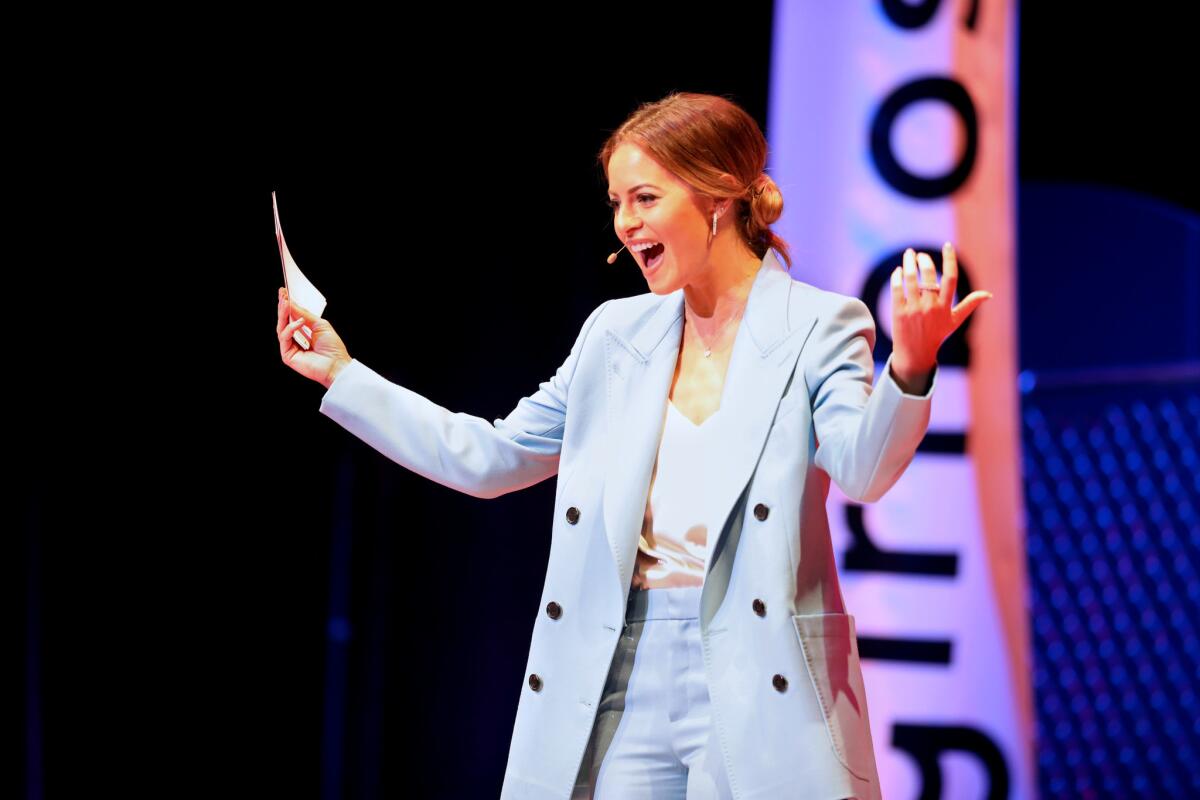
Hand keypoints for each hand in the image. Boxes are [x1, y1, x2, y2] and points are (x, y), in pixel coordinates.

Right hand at [276, 287, 351, 388]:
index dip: (287, 305)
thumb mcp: (319, 324)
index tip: (284, 292)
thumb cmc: (332, 348)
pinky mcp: (287, 355)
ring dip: (284, 314)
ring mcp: (290, 348)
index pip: (291, 317)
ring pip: (281, 328)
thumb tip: (291, 304)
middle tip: (282, 294)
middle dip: (283, 307)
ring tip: (287, 303)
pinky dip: (291, 328)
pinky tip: (300, 322)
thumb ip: (304, 314)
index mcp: (302, 333)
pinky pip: (284, 337)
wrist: (337, 364)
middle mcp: (295, 340)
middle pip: (284, 321)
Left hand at [889, 243, 992, 383]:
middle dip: (923, 260)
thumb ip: (970, 305)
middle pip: (928, 276)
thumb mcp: (955, 321)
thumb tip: (988, 294)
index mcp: (945, 307)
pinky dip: (897, 276)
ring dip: (908, 263)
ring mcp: (914, 310)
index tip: (947, 245)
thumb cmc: (936, 335)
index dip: (949, 259)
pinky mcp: (899, 313)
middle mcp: (931, 307)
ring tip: (908, 254)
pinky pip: (897, 289)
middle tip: (919, 254)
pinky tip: (898, 270)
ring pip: (911, 280)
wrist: (915, 355)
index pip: (951, 278)